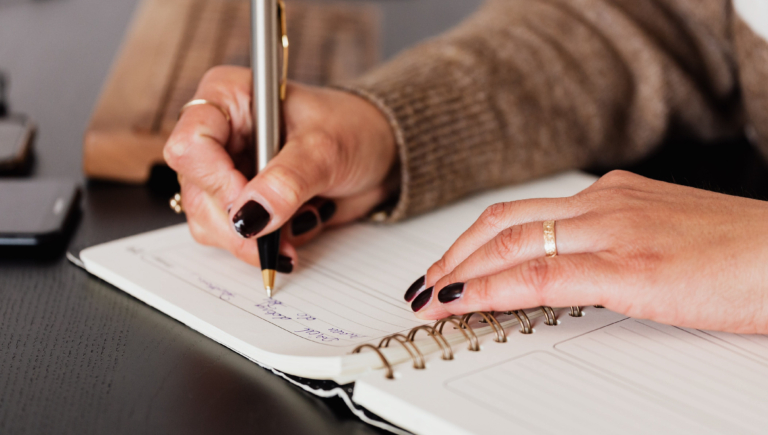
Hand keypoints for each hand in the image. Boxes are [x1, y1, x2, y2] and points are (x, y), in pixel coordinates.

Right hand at [164, 66, 396, 269]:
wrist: (381, 154)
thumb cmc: (355, 129)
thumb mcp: (326, 149)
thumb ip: (288, 181)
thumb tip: (251, 217)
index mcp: (229, 98)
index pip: (191, 144)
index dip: (216, 182)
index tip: (252, 207)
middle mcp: (220, 134)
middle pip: (197, 192)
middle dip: (238, 224)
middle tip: (276, 237)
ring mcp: (228, 172)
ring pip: (209, 222)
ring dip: (253, 240)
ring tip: (298, 227)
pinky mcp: (243, 204)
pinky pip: (235, 238)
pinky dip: (266, 245)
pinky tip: (297, 228)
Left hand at [410, 170, 767, 334]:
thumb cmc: (738, 253)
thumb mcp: (661, 239)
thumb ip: (613, 247)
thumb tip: (572, 272)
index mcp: (611, 197)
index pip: (521, 214)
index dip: (473, 241)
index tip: (449, 266)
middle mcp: (604, 205)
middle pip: (502, 222)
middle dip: (454, 254)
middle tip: (425, 283)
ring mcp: (612, 231)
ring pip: (510, 244)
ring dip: (460, 271)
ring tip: (431, 297)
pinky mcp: (628, 267)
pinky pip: (540, 274)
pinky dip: (491, 288)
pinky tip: (464, 302)